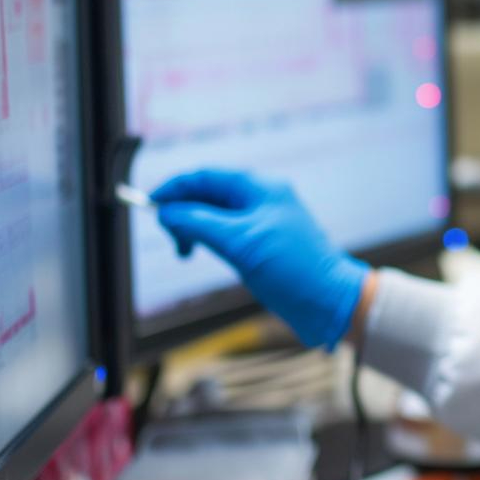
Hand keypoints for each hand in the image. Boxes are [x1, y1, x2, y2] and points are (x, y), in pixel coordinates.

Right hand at [152, 169, 367, 349]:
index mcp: (259, 188)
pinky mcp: (264, 244)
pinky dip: (209, 240)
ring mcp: (264, 222)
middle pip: (208, 194)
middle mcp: (262, 199)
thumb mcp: (239, 243)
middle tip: (173, 241)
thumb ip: (199, 223)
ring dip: (194, 229)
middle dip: (184, 212)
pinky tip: (205, 254)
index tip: (149, 204)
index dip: (174, 188)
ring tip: (185, 253)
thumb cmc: (292, 269)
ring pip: (215, 216)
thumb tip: (167, 212)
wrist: (330, 302)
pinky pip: (227, 233)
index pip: (206, 177)